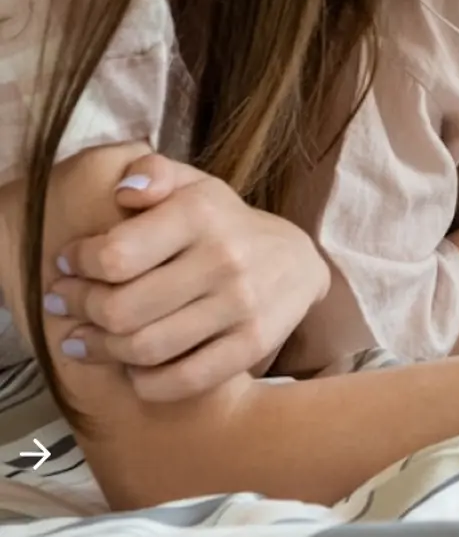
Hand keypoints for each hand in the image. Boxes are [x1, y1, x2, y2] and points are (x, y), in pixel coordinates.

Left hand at [45, 152, 330, 401]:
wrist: (296, 261)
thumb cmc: (223, 224)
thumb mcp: (192, 185)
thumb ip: (152, 172)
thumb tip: (124, 191)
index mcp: (201, 213)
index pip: (114, 255)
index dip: (78, 265)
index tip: (66, 265)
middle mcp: (224, 258)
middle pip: (121, 309)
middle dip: (80, 310)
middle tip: (66, 305)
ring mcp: (241, 305)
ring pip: (144, 348)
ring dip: (103, 348)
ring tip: (85, 338)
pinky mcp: (253, 344)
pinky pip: (181, 381)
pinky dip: (146, 382)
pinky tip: (133, 368)